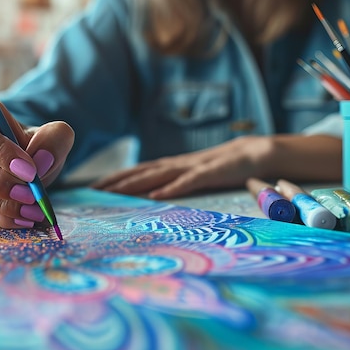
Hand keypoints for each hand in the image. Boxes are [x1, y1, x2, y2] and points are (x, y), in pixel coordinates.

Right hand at [0, 95, 73, 227]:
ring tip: (33, 209)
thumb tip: (42, 160)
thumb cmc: (34, 145)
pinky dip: (2, 217)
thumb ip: (53, 140)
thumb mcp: (52, 136)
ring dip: (1, 204)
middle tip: (30, 194)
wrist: (29, 166)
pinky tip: (25, 218)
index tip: (29, 170)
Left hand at [91, 134, 341, 198]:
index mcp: (175, 166)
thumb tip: (158, 197)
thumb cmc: (225, 167)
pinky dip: (173, 188)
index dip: (117, 178)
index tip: (94, 187)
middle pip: (143, 172)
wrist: (257, 152)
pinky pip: (189, 181)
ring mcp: (194, 167)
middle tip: (92, 189)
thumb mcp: (197, 177)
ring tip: (113, 191)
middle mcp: (179, 164)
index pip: (141, 171)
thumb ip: (179, 184)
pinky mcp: (211, 172)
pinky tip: (157, 195)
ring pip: (159, 174)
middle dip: (117, 180)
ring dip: (135, 183)